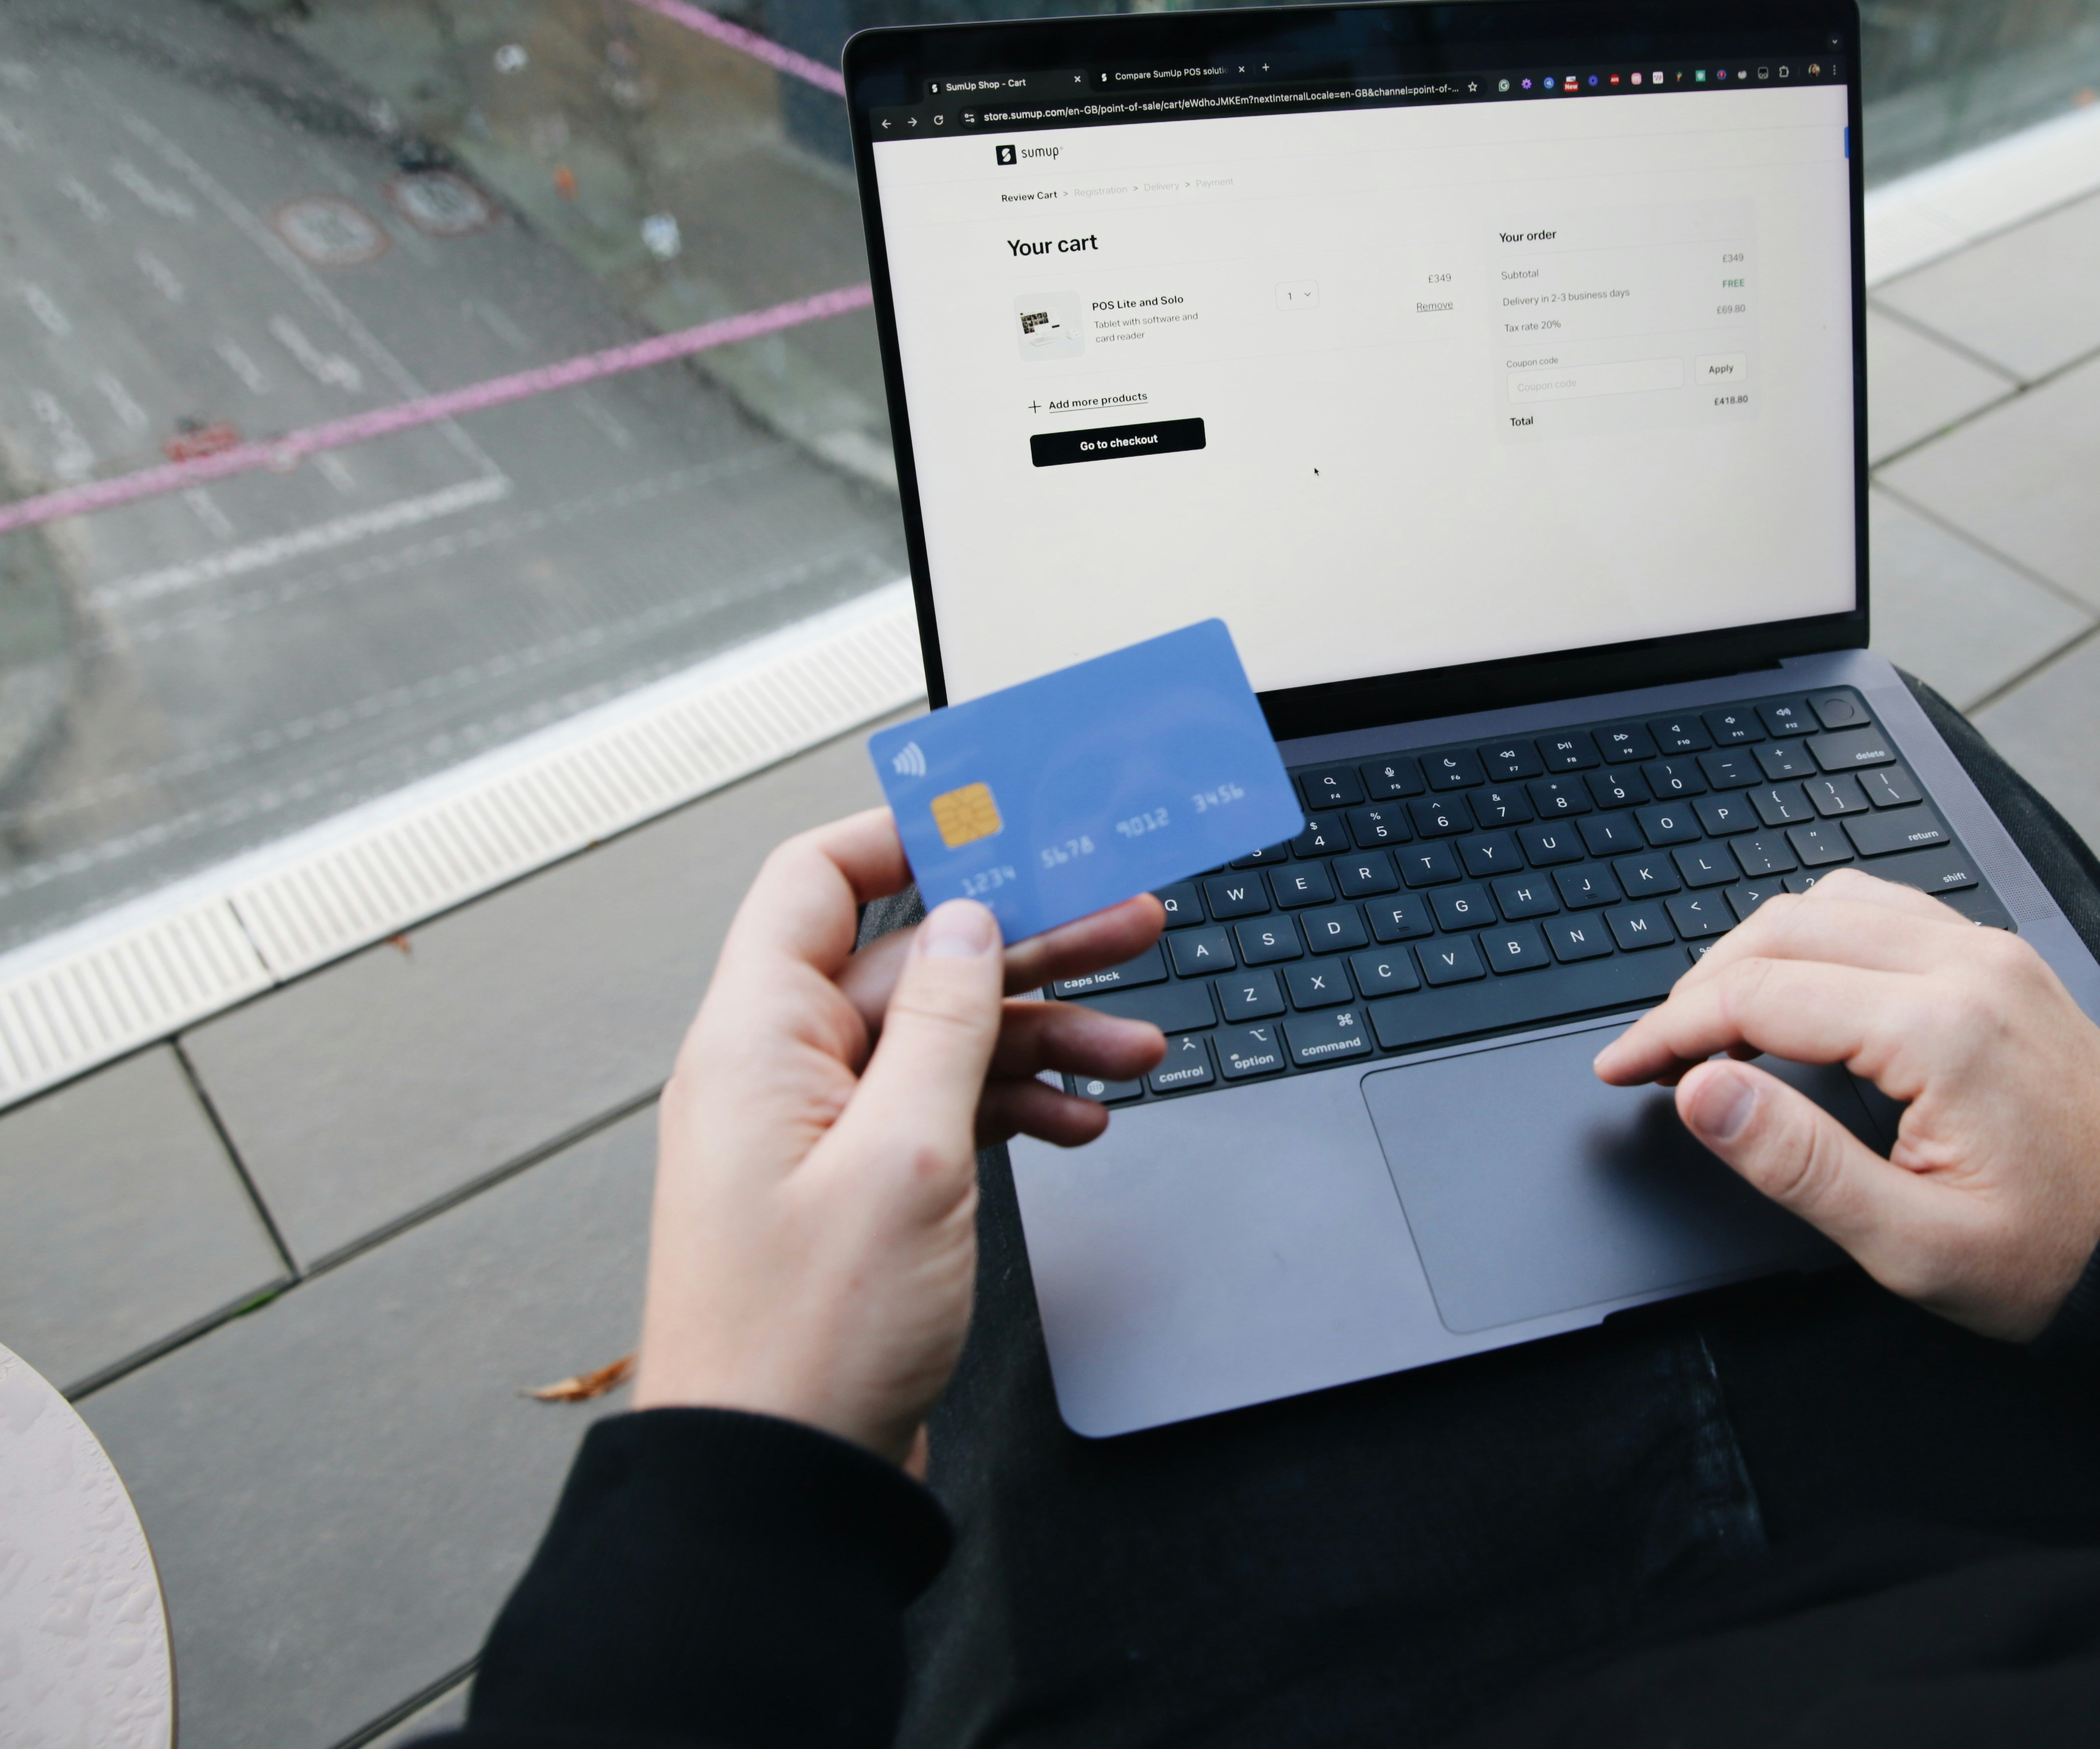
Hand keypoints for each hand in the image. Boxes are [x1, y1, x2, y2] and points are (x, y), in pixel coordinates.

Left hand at [632, 809, 1166, 1466]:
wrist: (778, 1485)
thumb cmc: (806, 1340)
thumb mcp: (904, 1155)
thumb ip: (943, 1023)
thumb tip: (968, 922)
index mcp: (755, 1042)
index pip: (819, 882)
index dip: (910, 838)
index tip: (1005, 819)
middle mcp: (777, 1076)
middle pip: (912, 962)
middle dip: (1026, 941)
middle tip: (1130, 920)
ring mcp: (818, 1136)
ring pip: (943, 1041)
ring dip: (1042, 1035)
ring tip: (1139, 1044)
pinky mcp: (857, 1192)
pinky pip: (943, 1112)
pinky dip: (1015, 1107)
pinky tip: (1081, 1120)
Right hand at [1593, 870, 2099, 1339]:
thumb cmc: (2053, 1256)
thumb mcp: (1911, 1243)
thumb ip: (1796, 1161)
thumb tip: (1702, 1092)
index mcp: (1942, 1030)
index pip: (1760, 996)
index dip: (1669, 1031)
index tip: (1621, 1068)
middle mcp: (1968, 966)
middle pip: (1784, 931)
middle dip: (1700, 987)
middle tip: (1656, 1054)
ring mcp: (1991, 954)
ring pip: (1832, 903)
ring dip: (1757, 952)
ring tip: (1715, 1024)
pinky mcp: (2004, 962)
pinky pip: (1887, 910)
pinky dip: (1819, 936)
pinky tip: (1799, 989)